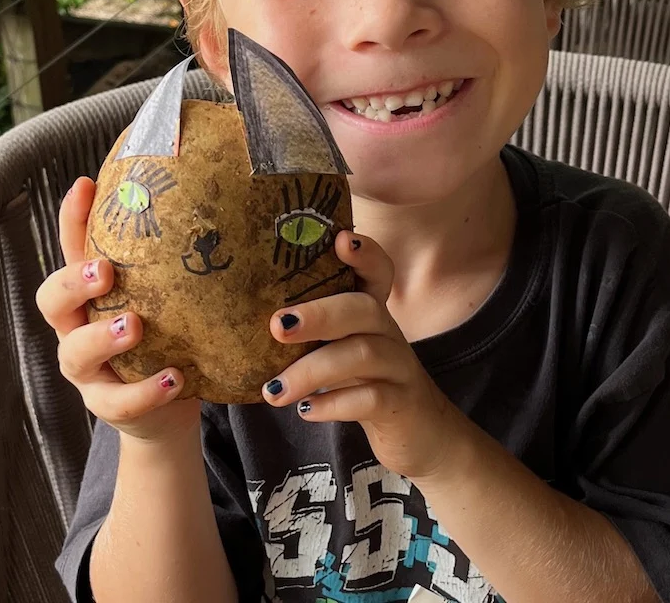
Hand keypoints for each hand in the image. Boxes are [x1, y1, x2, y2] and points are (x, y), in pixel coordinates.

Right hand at [35, 176, 201, 443]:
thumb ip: (168, 258)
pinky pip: (118, 402)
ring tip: (135, 326)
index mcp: (88, 293)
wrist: (168, 402)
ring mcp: (89, 370)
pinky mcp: (108, 405)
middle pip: (51, 300)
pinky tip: (174, 378)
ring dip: (103, 337)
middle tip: (105, 271)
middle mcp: (77, 327)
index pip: (70, 249)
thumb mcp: (163, 293)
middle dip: (73, 282)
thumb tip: (207, 198)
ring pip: (75, 353)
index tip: (85, 185)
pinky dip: (145, 392)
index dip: (71, 219)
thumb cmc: (164, 333)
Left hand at [261, 231, 460, 480]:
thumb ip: (314, 332)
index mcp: (373, 313)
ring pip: (362, 355)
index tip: (341, 239)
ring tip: (274, 390)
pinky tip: (305, 410)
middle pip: (364, 309)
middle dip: (319, 315)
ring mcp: (399, 368)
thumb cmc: (368, 381)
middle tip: (277, 326)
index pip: (378, 271)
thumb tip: (249, 323)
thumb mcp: (346, 349)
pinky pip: (370, 399)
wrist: (421, 432)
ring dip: (312, 371)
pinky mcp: (401, 405)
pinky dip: (334, 404)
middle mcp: (390, 333)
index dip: (365, 252)